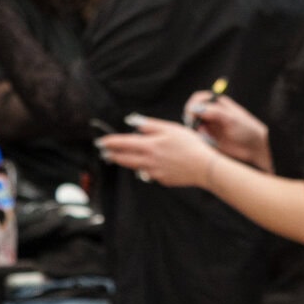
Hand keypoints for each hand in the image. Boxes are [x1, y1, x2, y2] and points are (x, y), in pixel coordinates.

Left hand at [97, 117, 222, 188]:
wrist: (203, 167)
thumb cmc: (190, 144)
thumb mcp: (170, 128)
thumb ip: (149, 125)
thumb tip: (133, 122)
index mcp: (149, 145)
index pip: (123, 143)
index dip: (110, 142)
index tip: (101, 142)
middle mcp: (148, 161)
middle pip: (124, 159)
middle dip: (113, 155)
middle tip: (104, 153)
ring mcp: (154, 173)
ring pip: (134, 167)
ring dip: (125, 162)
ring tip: (118, 159)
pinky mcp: (162, 180)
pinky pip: (149, 174)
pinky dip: (145, 169)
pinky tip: (147, 166)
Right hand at [182, 91, 268, 168]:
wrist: (254, 149)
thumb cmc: (246, 130)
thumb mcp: (231, 119)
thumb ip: (214, 112)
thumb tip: (195, 108)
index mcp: (218, 103)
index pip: (198, 99)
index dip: (193, 105)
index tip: (193, 114)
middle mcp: (211, 113)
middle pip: (192, 111)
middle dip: (192, 118)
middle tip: (195, 127)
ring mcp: (209, 126)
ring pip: (193, 125)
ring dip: (195, 130)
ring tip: (205, 137)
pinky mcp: (209, 139)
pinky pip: (197, 137)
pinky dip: (198, 139)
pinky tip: (207, 142)